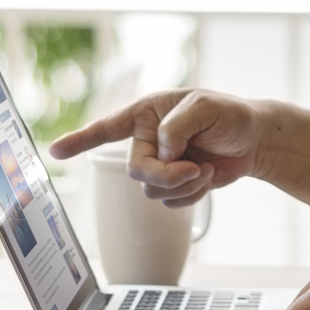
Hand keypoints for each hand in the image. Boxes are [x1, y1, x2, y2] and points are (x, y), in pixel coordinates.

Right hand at [48, 89, 265, 206]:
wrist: (255, 140)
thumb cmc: (230, 115)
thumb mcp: (205, 108)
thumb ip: (175, 127)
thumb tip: (161, 152)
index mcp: (147, 112)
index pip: (107, 127)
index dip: (80, 140)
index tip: (54, 151)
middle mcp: (148, 138)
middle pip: (135, 170)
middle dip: (165, 174)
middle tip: (192, 168)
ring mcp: (160, 162)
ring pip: (150, 189)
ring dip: (182, 184)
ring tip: (205, 167)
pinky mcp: (174, 183)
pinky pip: (169, 201)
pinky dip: (191, 194)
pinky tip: (207, 177)